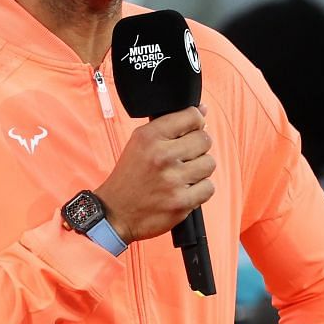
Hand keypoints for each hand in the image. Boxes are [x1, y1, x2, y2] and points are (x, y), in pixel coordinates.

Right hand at [93, 104, 214, 242]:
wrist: (114, 213)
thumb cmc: (129, 177)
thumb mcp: (139, 143)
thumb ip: (170, 126)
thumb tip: (203, 110)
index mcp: (149, 138)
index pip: (192, 116)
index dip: (195, 123)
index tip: (189, 132)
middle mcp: (161, 157)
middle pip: (205, 140)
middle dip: (197, 148)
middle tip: (182, 159)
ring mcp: (172, 180)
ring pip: (209, 164)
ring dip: (199, 170)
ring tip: (181, 176)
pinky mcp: (181, 202)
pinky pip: (208, 187)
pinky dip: (199, 190)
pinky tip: (183, 190)